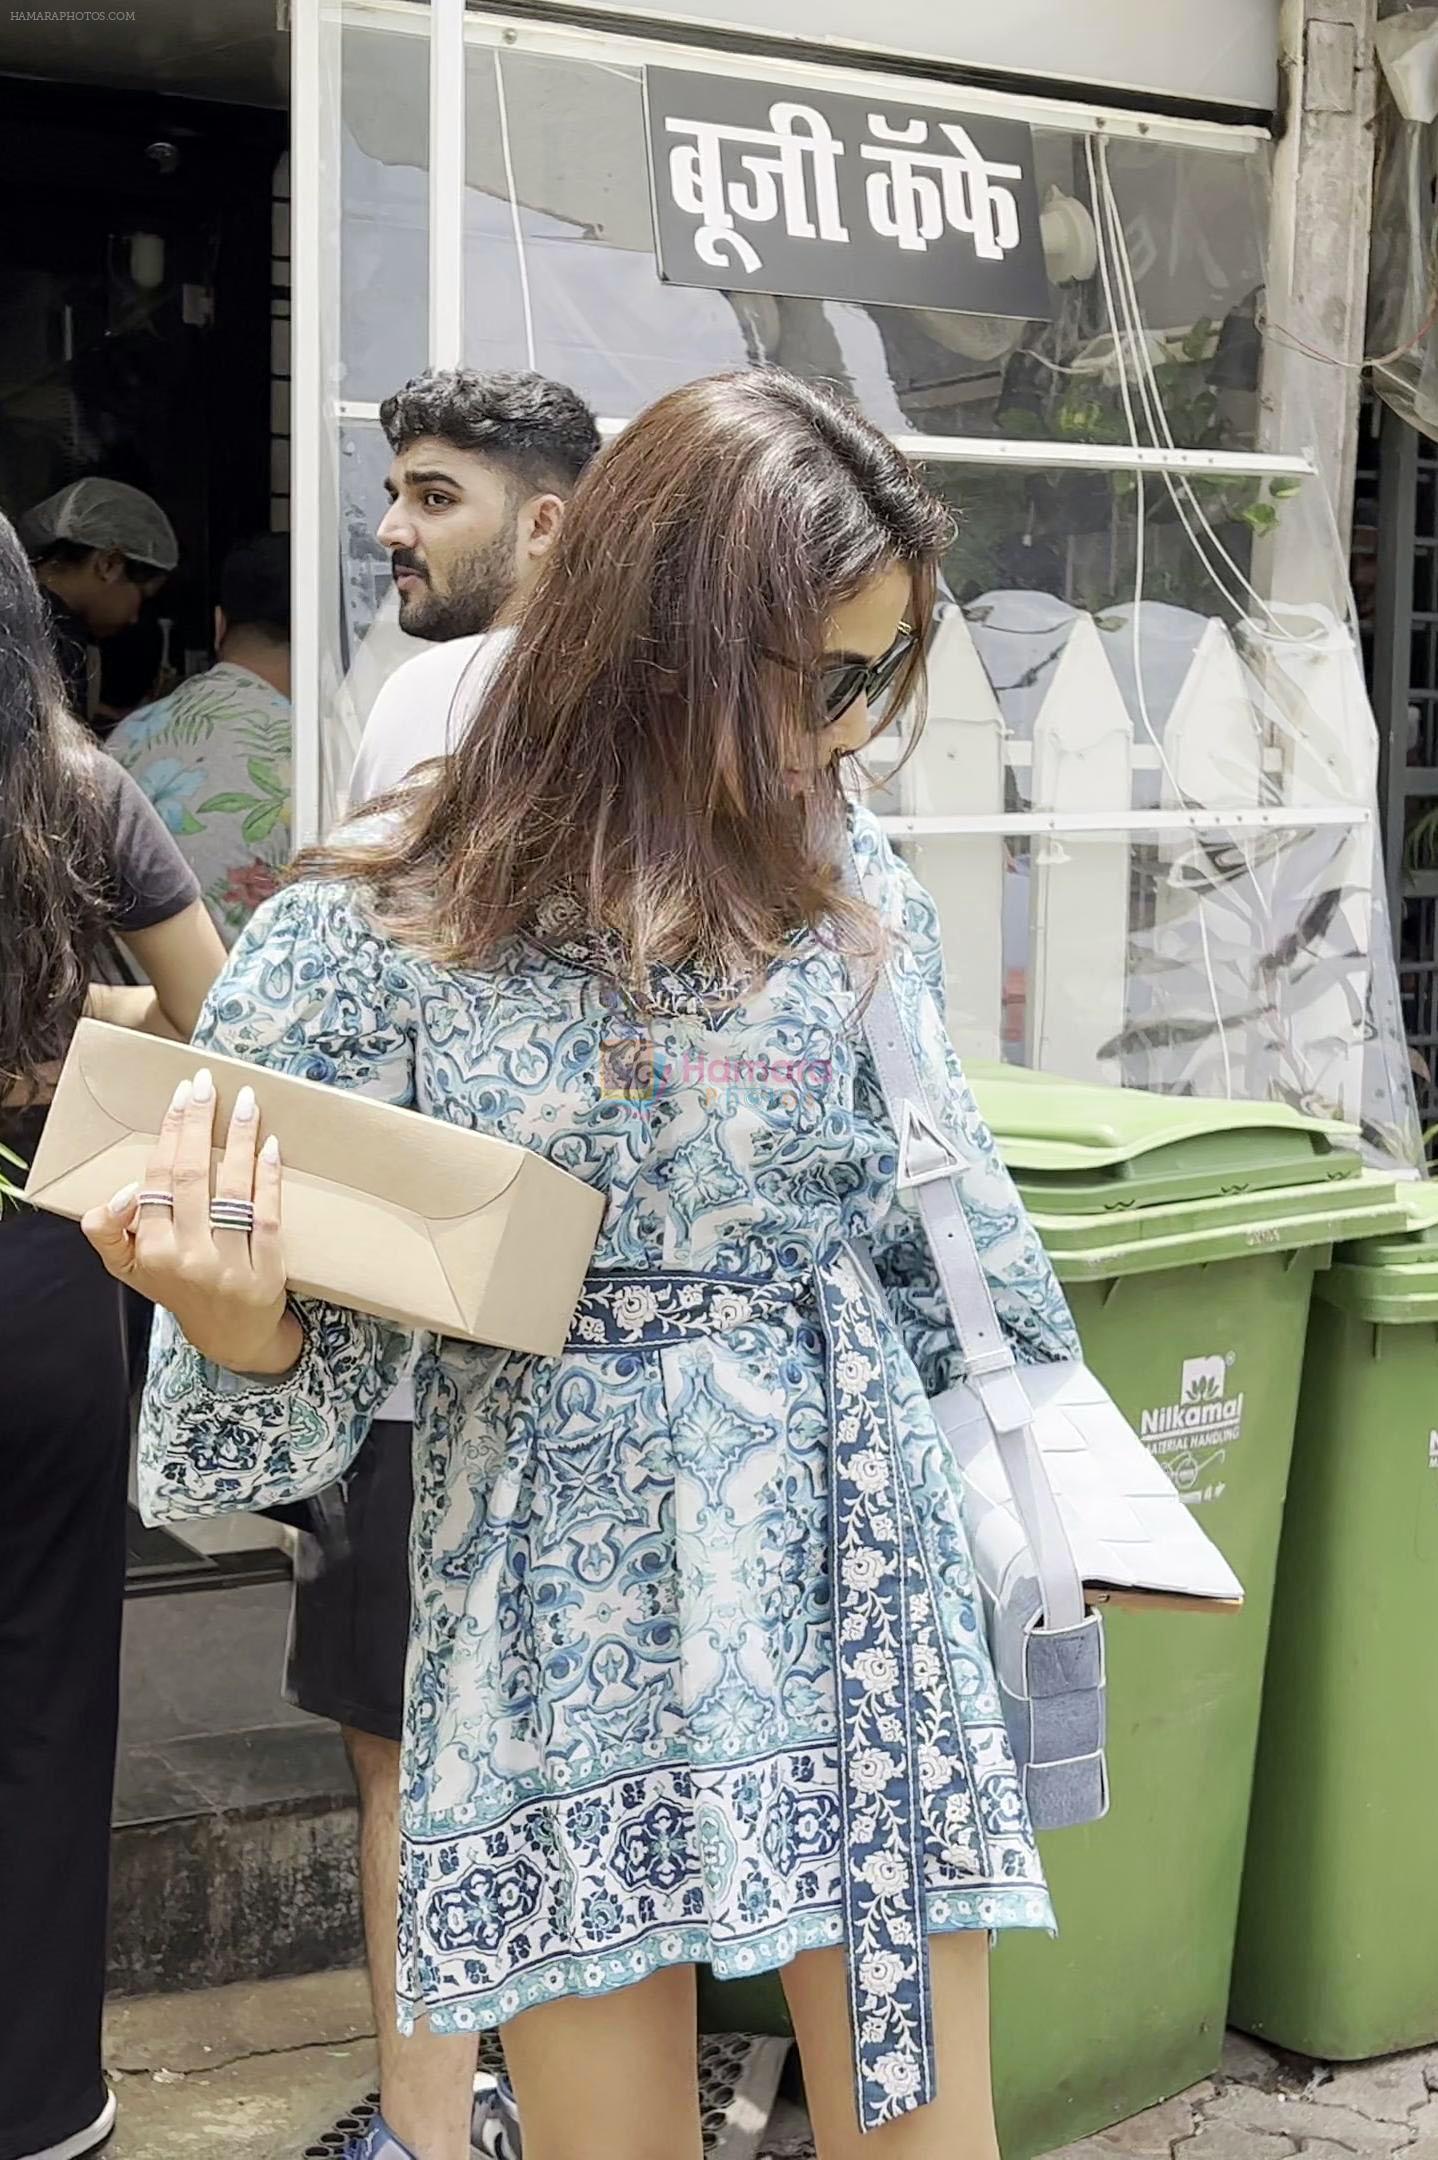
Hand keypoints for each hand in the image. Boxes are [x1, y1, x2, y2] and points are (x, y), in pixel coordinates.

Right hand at [82, 1066, 301, 1375]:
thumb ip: (107, 1230)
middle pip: (192, 1177)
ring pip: (232, 1191)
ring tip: (245, 1100)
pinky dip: (269, 1177)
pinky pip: (268, 1215)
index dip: (170, 1134)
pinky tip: (271, 1145)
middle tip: (206, 1083)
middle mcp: (187, 1258)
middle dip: (198, 1123)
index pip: (158, 1180)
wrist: (232, 1336)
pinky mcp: (267, 1271)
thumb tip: (124, 1190)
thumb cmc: (179, 1287)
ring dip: (238, 1139)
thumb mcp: (129, 1267)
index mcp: (151, 1252)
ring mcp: (229, 1266)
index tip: (180, 1096)